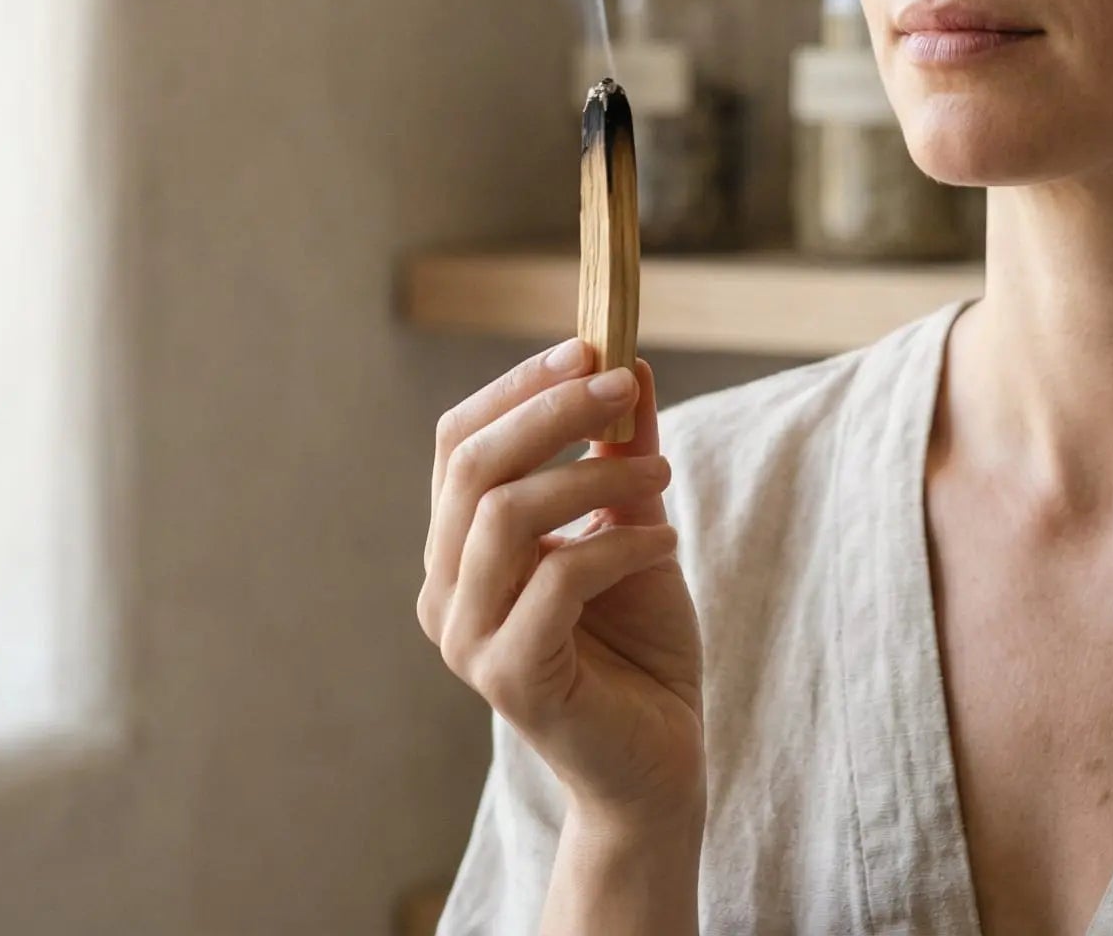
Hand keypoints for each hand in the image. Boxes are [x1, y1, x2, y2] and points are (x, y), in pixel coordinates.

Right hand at [418, 341, 704, 828]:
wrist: (658, 764)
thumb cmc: (639, 648)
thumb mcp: (635, 529)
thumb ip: (623, 456)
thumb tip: (631, 363)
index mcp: (457, 552)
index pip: (457, 444)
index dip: (516, 388)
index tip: (587, 348)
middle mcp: (444, 594)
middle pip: (473, 468)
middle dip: (551, 411)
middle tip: (624, 385)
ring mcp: (469, 641)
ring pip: (505, 516)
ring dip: (593, 475)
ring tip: (662, 471)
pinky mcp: (511, 680)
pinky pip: (557, 579)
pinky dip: (619, 543)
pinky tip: (667, 539)